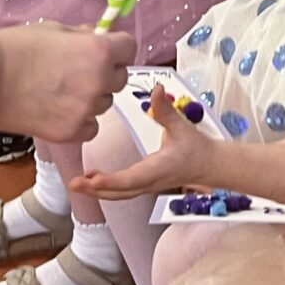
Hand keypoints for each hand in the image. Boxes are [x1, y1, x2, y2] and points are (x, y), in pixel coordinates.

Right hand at [0, 24, 133, 144]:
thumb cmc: (12, 49)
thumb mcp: (52, 29)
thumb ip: (81, 36)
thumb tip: (96, 36)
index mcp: (98, 51)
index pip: (129, 48)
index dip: (117, 47)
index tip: (106, 49)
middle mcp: (98, 81)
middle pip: (119, 78)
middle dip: (104, 73)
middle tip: (76, 70)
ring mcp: (85, 110)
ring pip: (103, 103)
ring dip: (90, 97)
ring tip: (59, 90)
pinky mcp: (71, 132)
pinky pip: (90, 127)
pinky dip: (79, 120)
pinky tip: (57, 109)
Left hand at [73, 96, 217, 202]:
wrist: (211, 165)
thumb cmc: (197, 147)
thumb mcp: (182, 126)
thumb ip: (165, 109)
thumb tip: (156, 90)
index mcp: (157, 169)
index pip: (130, 179)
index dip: (109, 181)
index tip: (91, 179)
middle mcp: (150, 182)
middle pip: (119, 192)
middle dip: (95, 190)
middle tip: (73, 184)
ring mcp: (147, 186)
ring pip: (120, 194)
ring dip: (99, 191)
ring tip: (78, 184)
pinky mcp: (146, 184)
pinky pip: (123, 191)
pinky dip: (107, 189)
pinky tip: (94, 181)